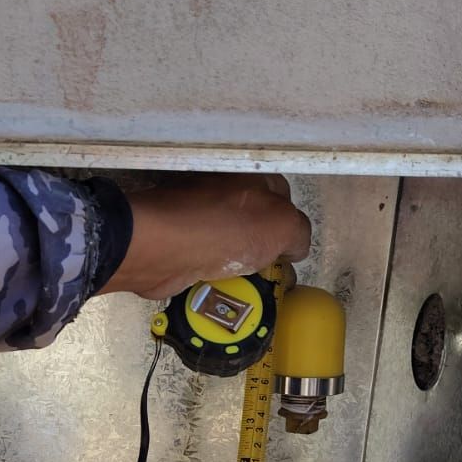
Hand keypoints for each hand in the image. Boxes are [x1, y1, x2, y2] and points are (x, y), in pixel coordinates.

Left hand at [98, 173, 310, 299]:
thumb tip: (292, 246)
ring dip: (238, 265)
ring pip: (229, 242)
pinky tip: (217, 286)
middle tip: (267, 273)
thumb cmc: (227, 228)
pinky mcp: (176, 238)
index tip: (288, 253)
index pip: (283, 197)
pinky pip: (204, 258)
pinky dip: (212, 273)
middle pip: (255, 221)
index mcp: (249, 174)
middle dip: (262, 248)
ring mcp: (195, 212)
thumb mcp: (283, 226)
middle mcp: (222, 187)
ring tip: (243, 285)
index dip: (289, 226)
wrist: (162, 246)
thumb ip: (298, 232)